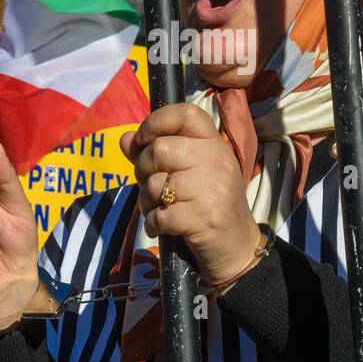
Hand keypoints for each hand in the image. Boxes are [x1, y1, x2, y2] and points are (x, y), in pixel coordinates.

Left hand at [120, 103, 259, 286]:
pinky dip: (153, 224)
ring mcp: (212, 188)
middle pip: (159, 149)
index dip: (155, 122)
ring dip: (146, 201)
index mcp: (215, 144)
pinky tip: (162, 227)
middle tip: (152, 187)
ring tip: (159, 209)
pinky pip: (159, 214)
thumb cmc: (209, 206)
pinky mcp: (204, 217)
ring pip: (154, 183)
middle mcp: (217, 160)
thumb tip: (125, 139)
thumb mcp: (189, 174)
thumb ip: (156, 155)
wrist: (237, 248)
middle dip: (143, 170)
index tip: (143, 140)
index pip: (185, 113)